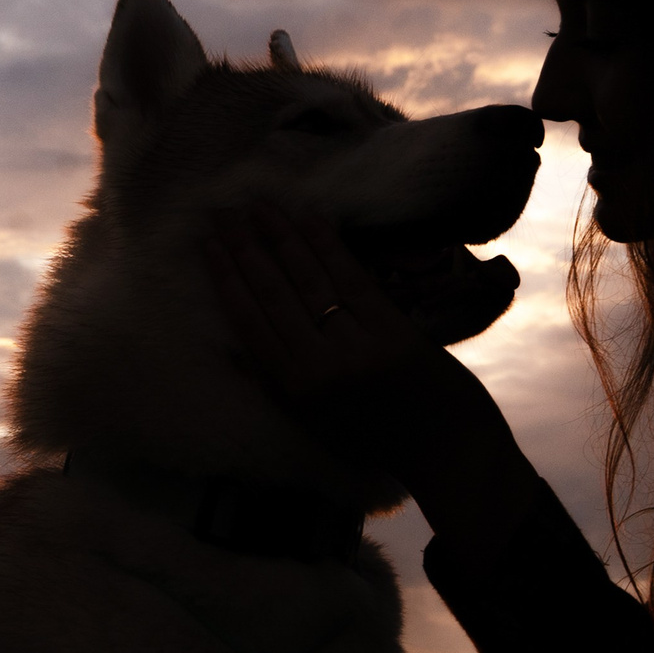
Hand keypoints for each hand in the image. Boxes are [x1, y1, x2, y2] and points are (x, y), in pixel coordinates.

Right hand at [205, 203, 493, 477]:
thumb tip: (230, 350)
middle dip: (244, 248)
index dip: (226, 280)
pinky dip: (327, 245)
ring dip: (280, 236)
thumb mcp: (314, 424)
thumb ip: (273, 385)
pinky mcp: (392, 326)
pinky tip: (307, 218)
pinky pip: (351, 277)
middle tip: (222, 212)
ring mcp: (358, 342)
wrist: (446, 447)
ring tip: (257, 205)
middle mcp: (321, 364)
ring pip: (308, 279)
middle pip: (273, 294)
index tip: (208, 246)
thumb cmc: (375, 437)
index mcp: (295, 389)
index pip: (250, 324)